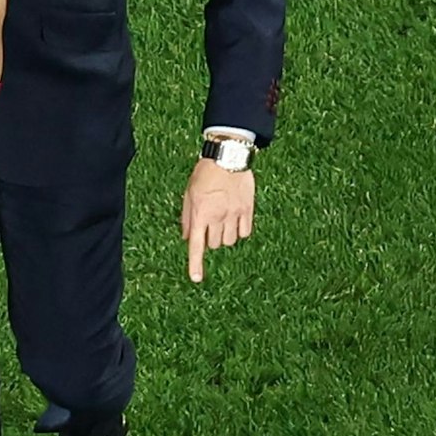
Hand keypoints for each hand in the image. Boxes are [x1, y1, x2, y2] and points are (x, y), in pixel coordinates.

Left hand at [181, 158, 254, 282]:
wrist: (228, 156)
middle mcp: (218, 217)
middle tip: (210, 223)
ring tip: (223, 219)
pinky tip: (236, 219)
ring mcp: (234, 214)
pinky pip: (245, 233)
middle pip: (214, 244)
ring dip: (225, 235)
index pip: (196, 245)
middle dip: (210, 238)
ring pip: (229, 241)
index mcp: (200, 213)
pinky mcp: (248, 210)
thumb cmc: (205, 173)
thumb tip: (187, 238)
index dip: (195, 264)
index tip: (196, 279)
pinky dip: (240, 231)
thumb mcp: (189, 194)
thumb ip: (187, 217)